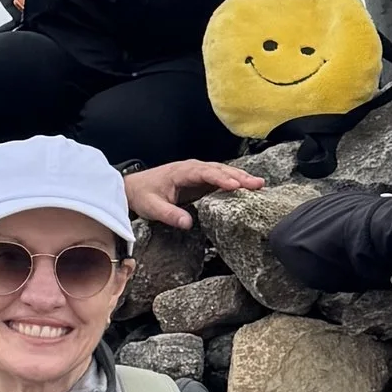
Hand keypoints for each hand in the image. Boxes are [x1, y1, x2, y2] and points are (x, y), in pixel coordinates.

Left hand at [125, 158, 263, 230]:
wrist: (133, 188)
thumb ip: (170, 214)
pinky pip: (219, 178)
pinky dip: (233, 181)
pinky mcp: (199, 180)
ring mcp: (197, 173)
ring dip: (240, 177)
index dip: (220, 178)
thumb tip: (188, 223)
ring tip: (259, 185)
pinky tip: (246, 188)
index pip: (205, 173)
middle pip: (219, 169)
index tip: (235, 185)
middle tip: (257, 184)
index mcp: (181, 172)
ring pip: (222, 172)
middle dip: (238, 176)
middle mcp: (192, 168)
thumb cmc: (143, 195)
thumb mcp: (152, 207)